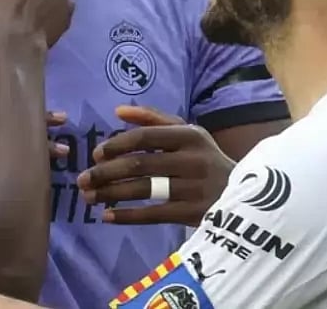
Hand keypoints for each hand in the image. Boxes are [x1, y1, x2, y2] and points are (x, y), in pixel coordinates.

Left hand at [76, 106, 234, 225]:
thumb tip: (118, 110)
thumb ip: (153, 119)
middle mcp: (193, 159)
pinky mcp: (193, 213)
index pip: (144, 137)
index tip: (96, 154)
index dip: (116, 145)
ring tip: (89, 197)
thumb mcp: (188, 133)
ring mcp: (194, 187)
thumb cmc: (205, 160)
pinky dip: (127, 216)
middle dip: (105, 172)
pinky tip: (108, 217)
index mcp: (189, 135)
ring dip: (111, 193)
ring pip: (143, 190)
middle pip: (139, 165)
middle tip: (83, 180)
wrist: (243, 195)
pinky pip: (153, 215)